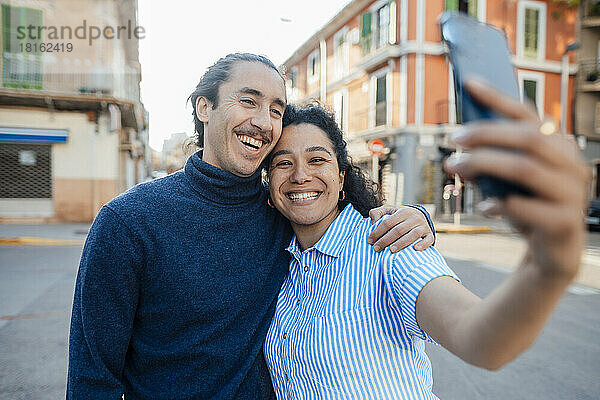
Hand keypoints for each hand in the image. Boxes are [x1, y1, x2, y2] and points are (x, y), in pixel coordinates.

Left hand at [367, 205, 434, 251]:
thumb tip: (373, 221)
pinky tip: (415, 249)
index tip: (370, 241)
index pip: (388, 222)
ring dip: (402, 243)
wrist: (419, 215)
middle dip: (386, 240)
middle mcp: (414, 218)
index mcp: (402, 212)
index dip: (377, 232)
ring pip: (413, 235)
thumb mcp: (389, 210)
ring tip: (391, 250)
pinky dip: (423, 244)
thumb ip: (378, 212)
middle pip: (398, 230)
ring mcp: (423, 226)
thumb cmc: (399, 216)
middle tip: (377, 248)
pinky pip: (428, 240)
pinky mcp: (429, 234)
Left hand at [444, 80, 589, 277]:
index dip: (499, 97)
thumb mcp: (508, 182)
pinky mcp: (565, 221)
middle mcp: (572, 163)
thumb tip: (456, 152)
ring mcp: (572, 192)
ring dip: (483, 164)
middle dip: (485, 135)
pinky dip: (499, 204)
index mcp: (559, 146)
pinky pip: (527, 207)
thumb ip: (490, 164)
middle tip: (452, 140)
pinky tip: (484, 207)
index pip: (529, 114)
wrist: (550, 252)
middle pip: (527, 137)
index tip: (469, 84)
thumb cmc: (528, 208)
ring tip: (455, 168)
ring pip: (524, 168)